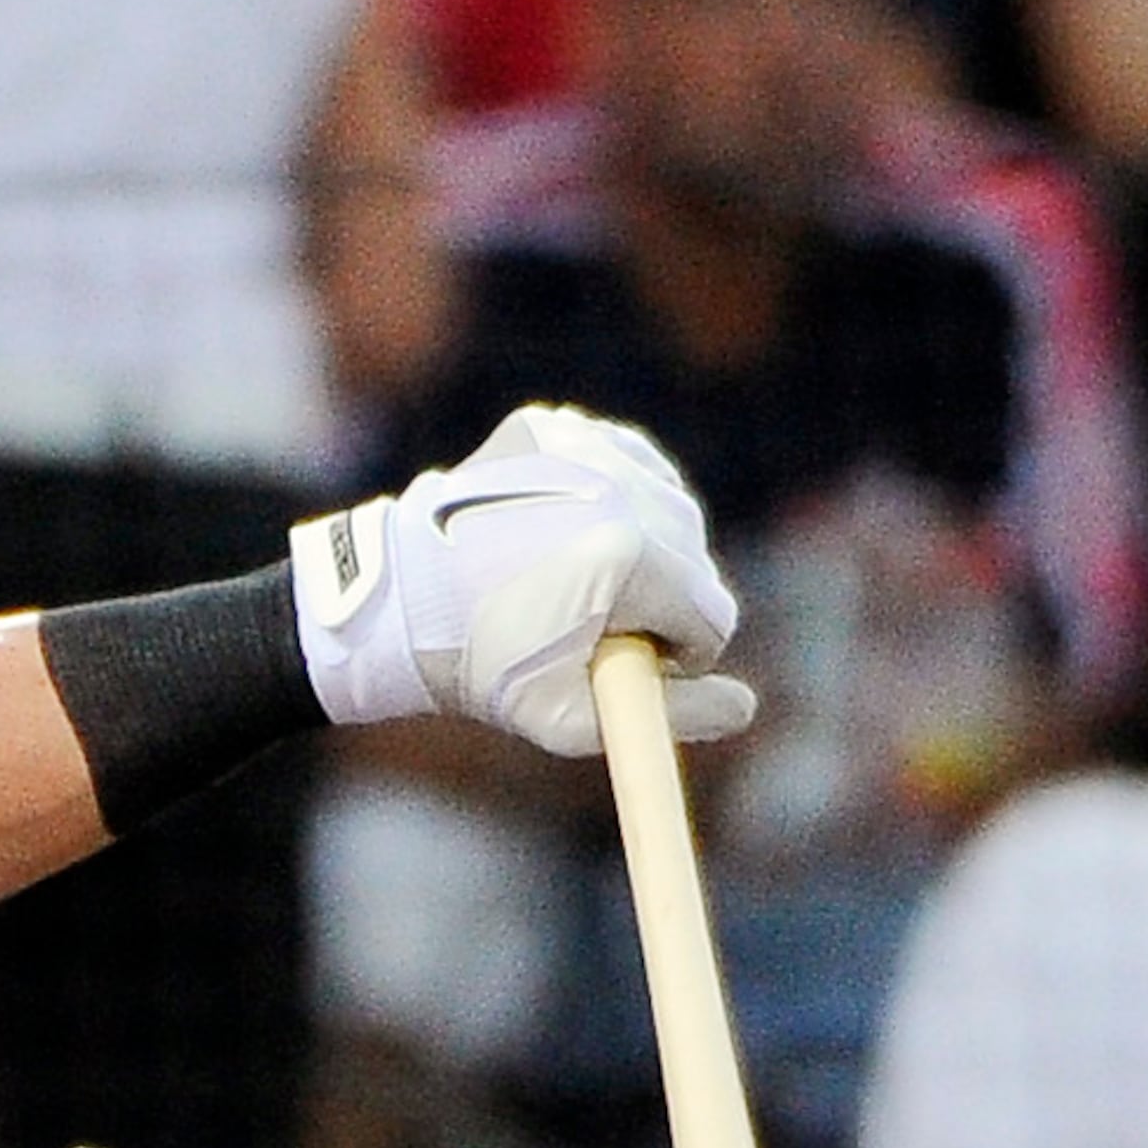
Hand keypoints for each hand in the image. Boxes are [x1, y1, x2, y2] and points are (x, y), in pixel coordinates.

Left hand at [292, 401, 751, 756]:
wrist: (402, 603)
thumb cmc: (486, 669)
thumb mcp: (573, 718)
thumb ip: (671, 716)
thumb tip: (746, 708)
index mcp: (629, 555)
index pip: (712, 615)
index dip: (681, 657)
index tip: (634, 664)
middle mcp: (619, 488)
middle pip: (696, 558)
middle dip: (662, 602)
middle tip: (596, 627)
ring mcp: (585, 447)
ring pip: (667, 506)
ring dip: (642, 548)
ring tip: (576, 582)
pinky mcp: (555, 428)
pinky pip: (622, 465)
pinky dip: (611, 501)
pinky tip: (567, 535)